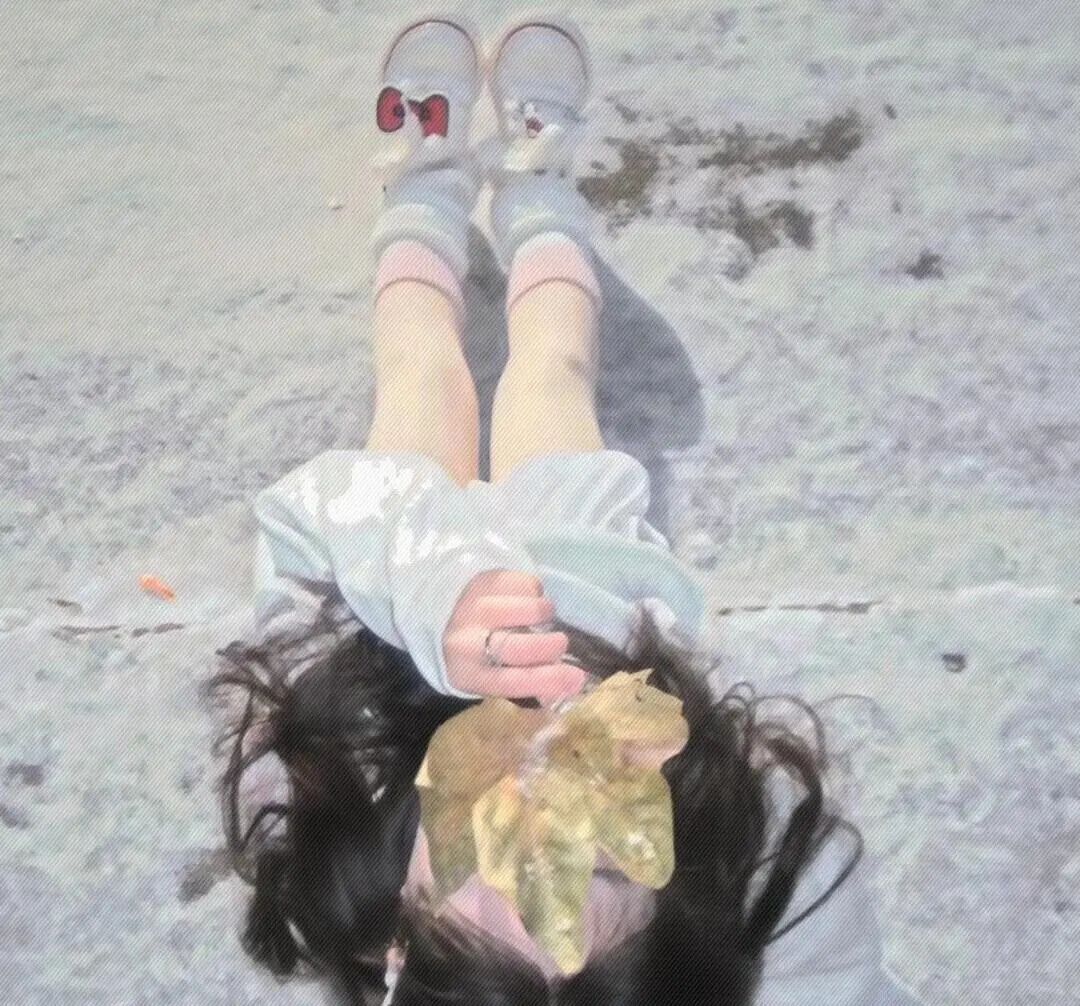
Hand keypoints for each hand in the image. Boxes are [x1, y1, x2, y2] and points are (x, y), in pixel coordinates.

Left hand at [442, 569, 585, 702]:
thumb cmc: (472, 653)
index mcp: (468, 674)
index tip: (578, 678)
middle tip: (561, 643)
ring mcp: (474, 607)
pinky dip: (535, 592)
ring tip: (541, 616)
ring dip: (545, 613)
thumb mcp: (487, 677)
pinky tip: (526, 598)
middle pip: (521, 647)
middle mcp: (466, 640)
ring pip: (529, 610)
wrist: (437, 613)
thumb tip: (568, 686)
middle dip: (551, 646)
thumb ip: (524, 686)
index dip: (549, 681)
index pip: (513, 682)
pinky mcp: (483, 580)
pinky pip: (526, 584)